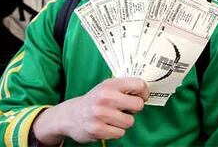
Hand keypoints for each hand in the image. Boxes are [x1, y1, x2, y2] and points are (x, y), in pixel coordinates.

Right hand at [32, 78, 148, 143]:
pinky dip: (115, 132)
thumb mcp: (107, 87)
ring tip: (113, 118)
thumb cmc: (95, 100)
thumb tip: (146, 91)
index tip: (141, 96)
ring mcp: (101, 114)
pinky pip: (120, 133)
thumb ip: (125, 87)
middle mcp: (105, 97)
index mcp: (110, 84)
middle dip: (134, 109)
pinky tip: (106, 126)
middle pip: (138, 105)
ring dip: (124, 122)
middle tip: (125, 109)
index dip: (144, 93)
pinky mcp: (98, 130)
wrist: (70, 115)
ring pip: (130, 122)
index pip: (139, 85)